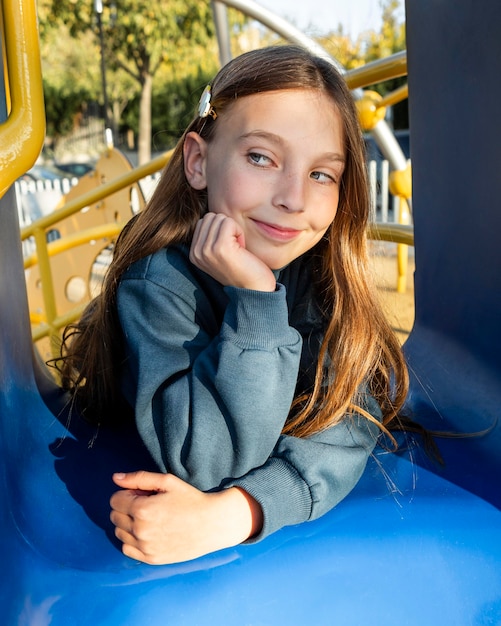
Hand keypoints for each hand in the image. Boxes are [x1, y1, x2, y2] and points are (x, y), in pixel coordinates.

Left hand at [110, 471, 262, 564]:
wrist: (212, 524)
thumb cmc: (191, 499)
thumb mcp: (168, 482)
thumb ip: (139, 478)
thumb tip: (115, 478)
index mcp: (142, 509)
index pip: (115, 500)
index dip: (128, 493)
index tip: (143, 493)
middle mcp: (140, 530)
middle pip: (115, 516)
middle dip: (126, 507)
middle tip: (148, 504)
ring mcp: (145, 547)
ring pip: (119, 533)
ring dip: (128, 523)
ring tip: (149, 518)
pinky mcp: (150, 559)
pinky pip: (127, 549)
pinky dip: (132, 539)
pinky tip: (148, 532)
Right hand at [190, 212, 275, 290]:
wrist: (254, 290)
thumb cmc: (242, 269)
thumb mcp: (219, 253)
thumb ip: (211, 237)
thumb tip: (213, 215)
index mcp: (194, 253)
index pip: (203, 221)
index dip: (221, 230)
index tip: (228, 248)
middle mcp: (196, 252)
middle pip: (211, 217)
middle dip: (226, 228)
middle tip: (234, 248)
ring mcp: (206, 250)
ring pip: (220, 218)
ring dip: (234, 230)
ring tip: (238, 249)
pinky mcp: (220, 247)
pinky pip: (229, 223)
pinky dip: (239, 232)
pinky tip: (242, 248)